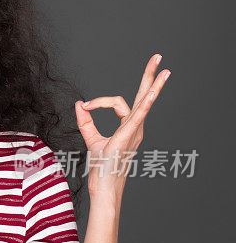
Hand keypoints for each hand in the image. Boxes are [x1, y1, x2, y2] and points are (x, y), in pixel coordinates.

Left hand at [74, 53, 169, 195]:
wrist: (104, 184)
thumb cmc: (102, 166)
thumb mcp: (91, 138)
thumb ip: (85, 121)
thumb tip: (79, 104)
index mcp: (129, 126)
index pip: (116, 102)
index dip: (99, 101)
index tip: (85, 106)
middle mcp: (136, 126)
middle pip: (144, 96)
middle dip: (150, 77)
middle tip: (158, 58)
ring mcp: (135, 131)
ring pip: (145, 102)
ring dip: (154, 85)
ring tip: (163, 69)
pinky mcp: (129, 136)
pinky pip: (139, 116)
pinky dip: (145, 104)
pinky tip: (152, 93)